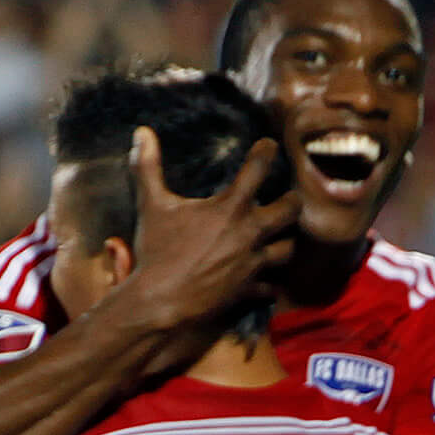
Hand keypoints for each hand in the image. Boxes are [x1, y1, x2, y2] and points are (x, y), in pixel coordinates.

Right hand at [113, 125, 299, 371]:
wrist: (161, 302)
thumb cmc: (157, 251)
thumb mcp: (151, 205)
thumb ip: (148, 166)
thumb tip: (141, 132)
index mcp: (231, 207)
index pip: (259, 168)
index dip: (266, 151)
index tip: (269, 146)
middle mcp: (250, 233)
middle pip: (291, 209)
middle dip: (293, 200)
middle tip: (288, 198)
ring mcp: (252, 264)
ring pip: (288, 249)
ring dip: (285, 241)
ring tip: (280, 236)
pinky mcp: (248, 290)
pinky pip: (271, 287)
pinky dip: (270, 283)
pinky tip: (266, 280)